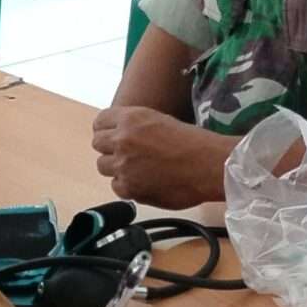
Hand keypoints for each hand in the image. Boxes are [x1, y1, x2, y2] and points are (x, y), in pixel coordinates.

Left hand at [90, 106, 224, 208]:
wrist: (208, 166)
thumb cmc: (194, 142)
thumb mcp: (160, 120)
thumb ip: (136, 127)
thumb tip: (122, 134)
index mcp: (131, 118)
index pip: (100, 121)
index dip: (106, 129)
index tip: (112, 135)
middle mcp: (122, 140)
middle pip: (97, 143)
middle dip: (109, 148)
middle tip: (126, 153)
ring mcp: (123, 165)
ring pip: (102, 166)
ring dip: (116, 167)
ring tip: (135, 168)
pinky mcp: (129, 188)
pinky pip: (116, 186)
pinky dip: (126, 185)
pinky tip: (143, 182)